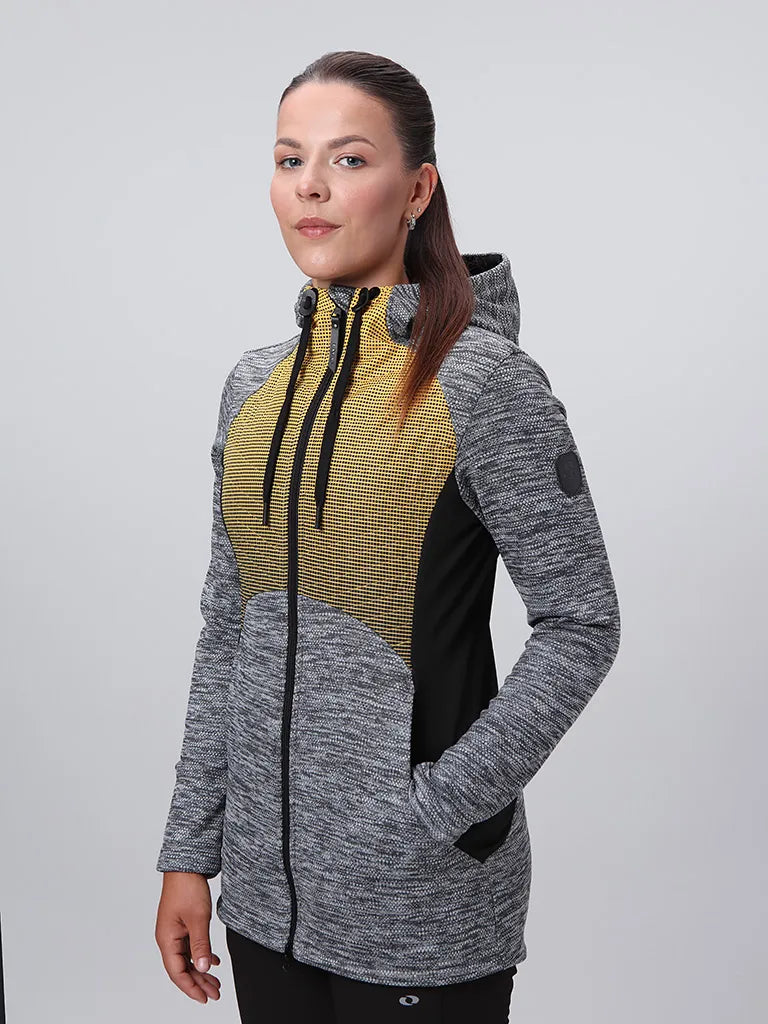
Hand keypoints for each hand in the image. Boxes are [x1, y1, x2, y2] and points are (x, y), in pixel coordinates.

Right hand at [155, 871, 222, 1003]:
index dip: (191, 988)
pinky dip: (202, 955)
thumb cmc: (187, 888)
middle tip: (215, 993)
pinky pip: (190, 947)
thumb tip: (202, 968)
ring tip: (216, 982)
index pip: (177, 972)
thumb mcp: (198, 919)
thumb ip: (200, 945)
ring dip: (201, 970)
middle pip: (182, 968)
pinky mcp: (182, 924)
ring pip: (187, 959)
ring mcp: (174, 931)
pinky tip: (214, 961)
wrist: (186, 866)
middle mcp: (168, 938)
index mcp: (167, 939)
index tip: (205, 998)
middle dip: (198, 982)